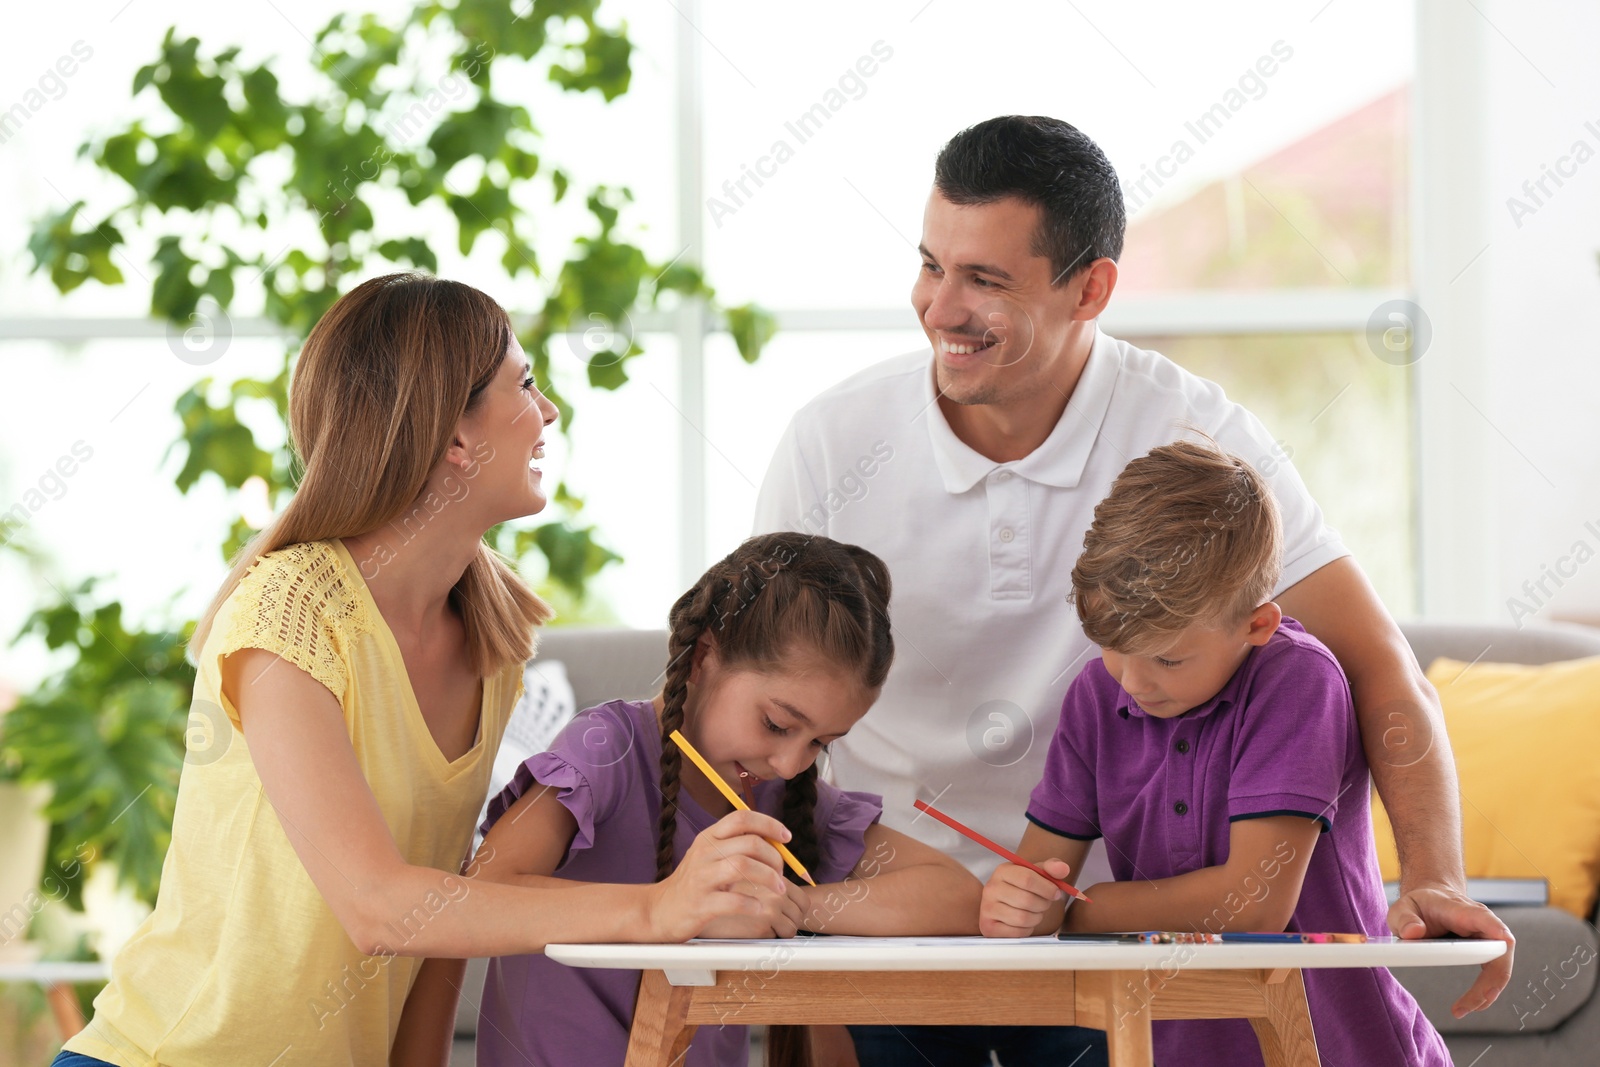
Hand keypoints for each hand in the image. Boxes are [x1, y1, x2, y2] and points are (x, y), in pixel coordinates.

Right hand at [643, 809, 792, 941]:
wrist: (660, 910)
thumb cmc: (693, 883)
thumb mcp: (710, 856)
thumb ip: (737, 846)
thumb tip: (776, 844)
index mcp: (709, 837)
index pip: (742, 818)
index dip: (769, 824)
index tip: (786, 837)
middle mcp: (705, 852)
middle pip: (749, 843)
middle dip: (774, 857)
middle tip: (781, 873)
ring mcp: (701, 877)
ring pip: (743, 865)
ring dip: (768, 877)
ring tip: (779, 889)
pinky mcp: (701, 904)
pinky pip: (733, 900)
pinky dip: (753, 904)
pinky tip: (760, 909)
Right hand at [979, 859, 1072, 937]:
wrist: (1006, 903)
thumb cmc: (1025, 887)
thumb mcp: (1038, 874)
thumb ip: (1053, 868)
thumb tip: (1063, 868)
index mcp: (1003, 871)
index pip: (1027, 879)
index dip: (1047, 888)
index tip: (1056, 893)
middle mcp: (991, 888)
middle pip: (1027, 900)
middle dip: (1043, 904)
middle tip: (1045, 903)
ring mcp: (987, 908)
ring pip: (1022, 918)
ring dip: (1036, 917)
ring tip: (1035, 912)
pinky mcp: (988, 927)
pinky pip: (1017, 932)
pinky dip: (1027, 929)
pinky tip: (1025, 922)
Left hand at [1388, 882, 1514, 1016]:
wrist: (1434, 899)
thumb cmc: (1420, 904)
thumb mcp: (1404, 906)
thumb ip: (1404, 918)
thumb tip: (1413, 933)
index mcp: (1462, 910)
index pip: (1483, 918)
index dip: (1496, 928)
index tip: (1504, 938)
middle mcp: (1484, 924)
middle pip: (1499, 951)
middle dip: (1490, 980)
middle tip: (1469, 1004)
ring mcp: (1489, 939)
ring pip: (1499, 968)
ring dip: (1485, 992)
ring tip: (1461, 1010)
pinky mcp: (1488, 952)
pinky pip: (1493, 974)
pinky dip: (1484, 991)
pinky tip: (1470, 1005)